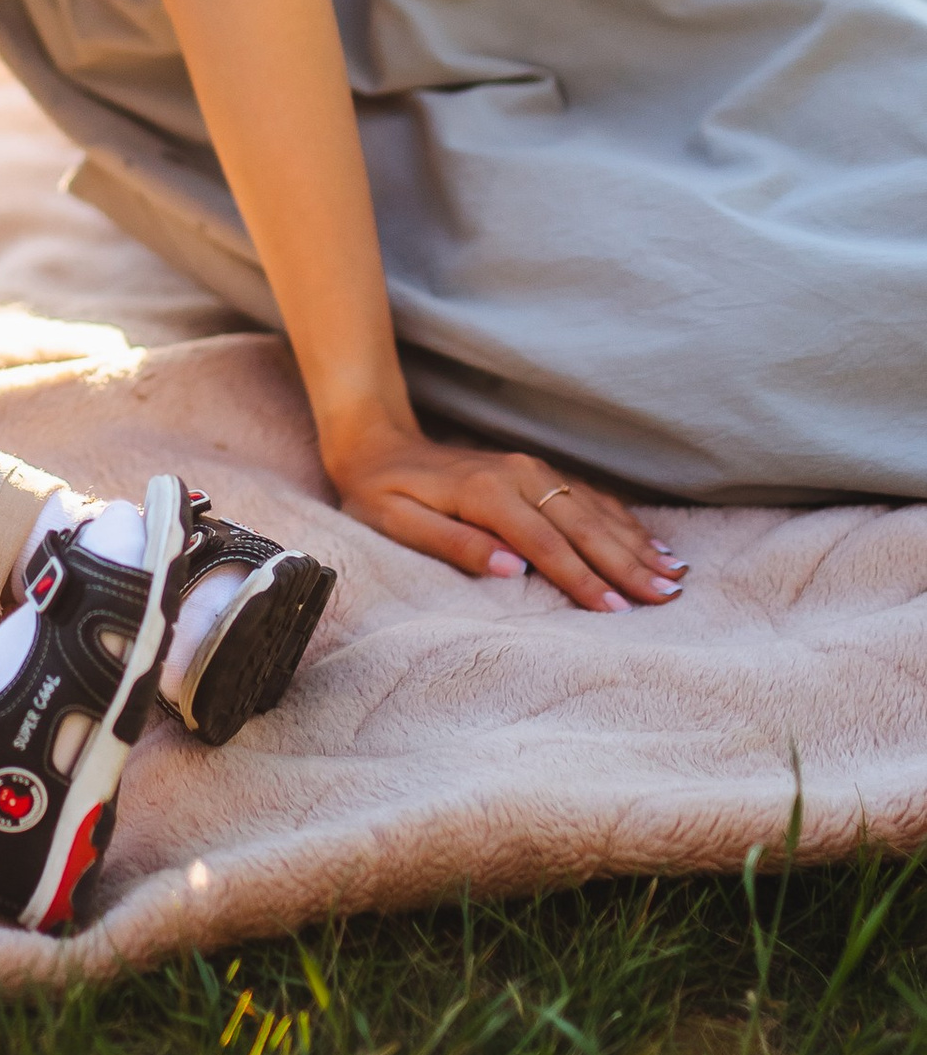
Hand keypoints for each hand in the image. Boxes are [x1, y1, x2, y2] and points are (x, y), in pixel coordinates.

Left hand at [321, 412, 685, 611]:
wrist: (378, 443)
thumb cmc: (381, 494)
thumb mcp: (399, 524)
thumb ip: (455, 545)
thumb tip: (511, 569)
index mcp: (486, 495)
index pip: (546, 545)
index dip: (584, 580)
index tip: (618, 611)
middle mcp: (519, 476)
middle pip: (583, 527)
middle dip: (628, 565)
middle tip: (667, 598)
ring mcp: (532, 471)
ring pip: (594, 511)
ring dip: (635, 544)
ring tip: (674, 576)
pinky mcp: (536, 472)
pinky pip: (589, 498)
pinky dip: (623, 522)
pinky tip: (650, 544)